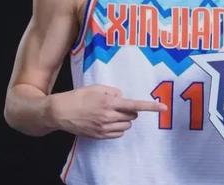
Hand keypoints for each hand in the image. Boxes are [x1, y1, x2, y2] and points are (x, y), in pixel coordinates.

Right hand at [46, 85, 166, 138]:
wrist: (59, 112)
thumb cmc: (78, 96)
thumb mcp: (96, 88)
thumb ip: (112, 91)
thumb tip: (122, 97)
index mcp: (109, 103)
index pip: (135, 105)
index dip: (150, 107)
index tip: (163, 108)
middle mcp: (108, 117)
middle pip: (132, 117)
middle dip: (130, 111)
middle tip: (118, 105)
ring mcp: (103, 128)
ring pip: (126, 126)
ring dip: (124, 120)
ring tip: (110, 113)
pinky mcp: (99, 136)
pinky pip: (117, 134)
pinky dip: (117, 128)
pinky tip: (106, 121)